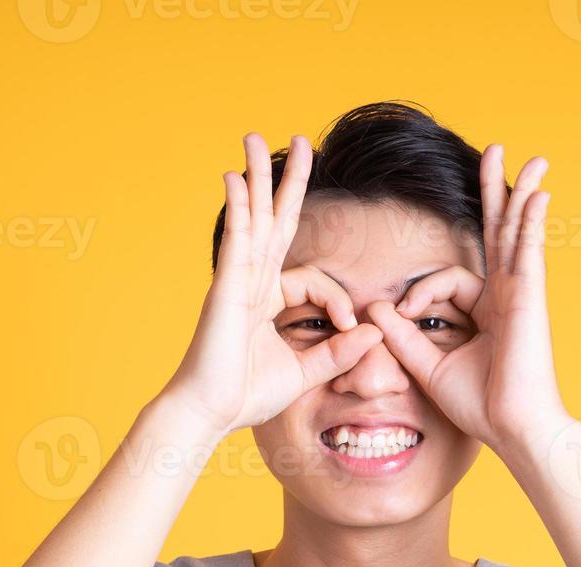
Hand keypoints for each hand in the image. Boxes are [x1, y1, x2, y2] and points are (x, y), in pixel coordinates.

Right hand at [162, 133, 382, 434]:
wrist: (208, 414)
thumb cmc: (246, 396)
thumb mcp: (305, 372)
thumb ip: (338, 352)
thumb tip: (371, 331)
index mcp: (266, 300)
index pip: (313, 278)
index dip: (337, 297)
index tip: (347, 326)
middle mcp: (250, 283)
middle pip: (274, 221)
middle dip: (286, 182)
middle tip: (298, 141)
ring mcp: (235, 282)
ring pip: (253, 220)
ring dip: (257, 178)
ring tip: (254, 139)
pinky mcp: (225, 289)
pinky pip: (235, 242)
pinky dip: (238, 210)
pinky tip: (237, 180)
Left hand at [367, 145, 571, 457]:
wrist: (512, 428)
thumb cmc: (480, 405)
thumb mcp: (430, 366)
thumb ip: (404, 336)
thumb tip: (377, 308)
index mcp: (485, 312)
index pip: (448, 281)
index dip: (421, 294)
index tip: (405, 316)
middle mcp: (506, 296)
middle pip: (497, 233)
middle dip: (494, 194)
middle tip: (493, 153)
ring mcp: (520, 293)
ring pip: (517, 232)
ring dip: (519, 193)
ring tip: (532, 159)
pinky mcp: (529, 297)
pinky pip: (529, 250)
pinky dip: (532, 220)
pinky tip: (536, 193)